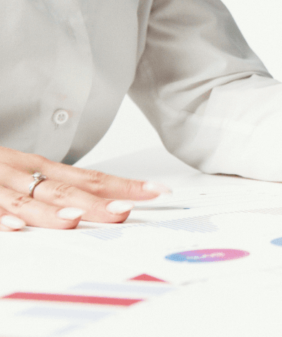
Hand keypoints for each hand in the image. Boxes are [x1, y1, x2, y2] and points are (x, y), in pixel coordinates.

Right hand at [0, 146, 167, 230]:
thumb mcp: (25, 171)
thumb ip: (60, 186)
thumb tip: (105, 201)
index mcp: (39, 167)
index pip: (90, 176)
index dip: (124, 185)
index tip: (155, 192)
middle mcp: (20, 172)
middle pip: (63, 189)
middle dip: (95, 202)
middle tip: (124, 211)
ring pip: (24, 200)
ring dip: (51, 211)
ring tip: (76, 220)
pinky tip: (14, 226)